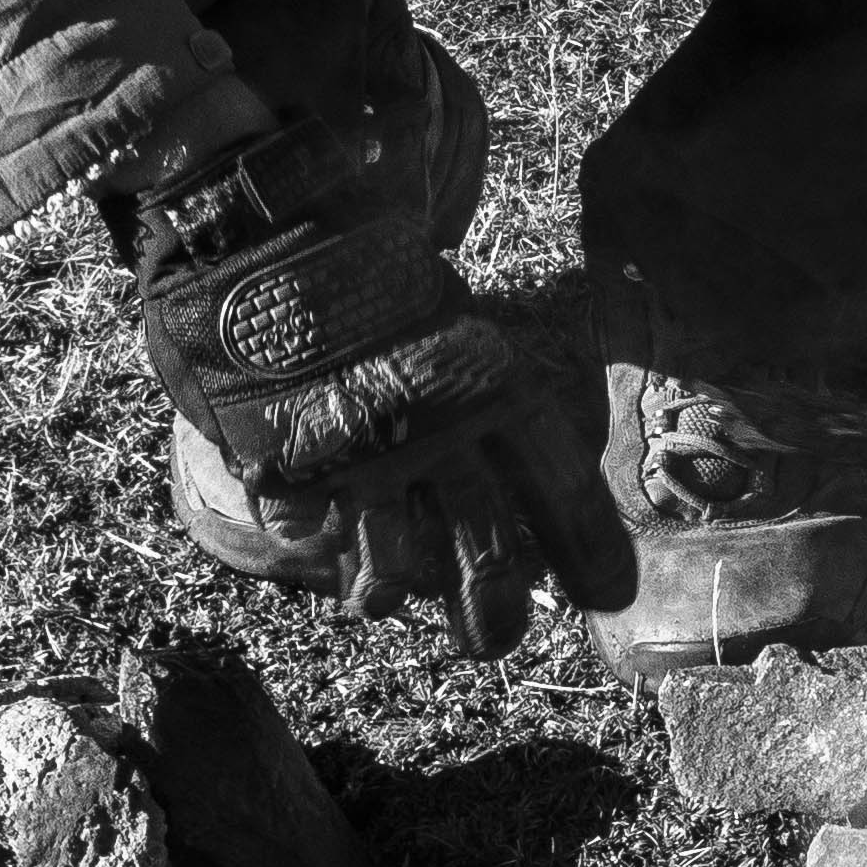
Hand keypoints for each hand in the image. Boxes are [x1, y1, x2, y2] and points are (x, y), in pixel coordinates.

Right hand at [135, 122, 629, 657]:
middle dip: (493, 616)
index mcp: (490, 385)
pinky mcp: (283, 469)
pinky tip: (316, 537)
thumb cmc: (365, 264)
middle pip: (485, 555)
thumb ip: (478, 387)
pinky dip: (315, 546)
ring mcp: (355, 460)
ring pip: (391, 570)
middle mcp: (434, 435)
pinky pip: (310, 540)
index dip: (588, 552)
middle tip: (494, 642)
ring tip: (384, 601)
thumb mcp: (448, 316)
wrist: (260, 224)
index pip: (559, 489)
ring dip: (390, 594)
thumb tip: (511, 451)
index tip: (606, 600)